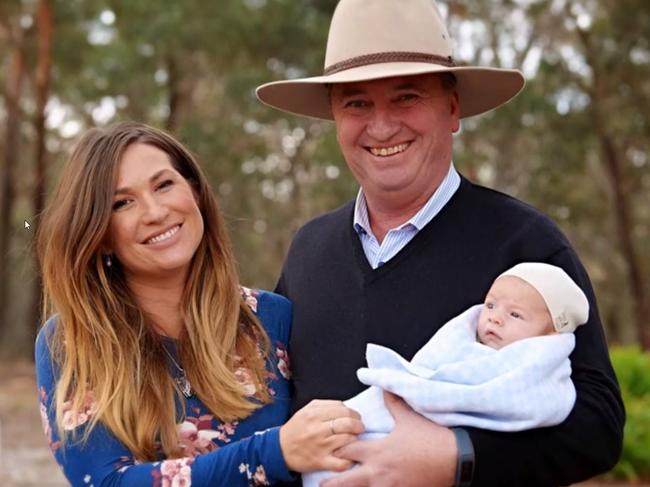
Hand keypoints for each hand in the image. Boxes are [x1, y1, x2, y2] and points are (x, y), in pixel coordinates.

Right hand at [279, 399, 363, 472]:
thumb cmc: (296, 429)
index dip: (354, 413)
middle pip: (348, 423)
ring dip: (355, 440)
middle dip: (358, 425)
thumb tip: (346, 407)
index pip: (343, 409)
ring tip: (353, 439)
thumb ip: (326, 405)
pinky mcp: (321, 461)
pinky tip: (349, 455)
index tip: (355, 417)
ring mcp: (320, 446)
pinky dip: (350, 459)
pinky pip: (342, 462)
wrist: (280, 449)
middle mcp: (317, 429)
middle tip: (359, 428)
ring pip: (348, 440)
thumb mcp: (307, 410)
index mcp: (314, 414)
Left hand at [322, 392, 456, 486]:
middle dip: (330, 483)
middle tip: (319, 484)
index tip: (329, 449)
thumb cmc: (431, 438)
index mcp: (377, 451)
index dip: (336, 450)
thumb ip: (393, 403)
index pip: (347, 451)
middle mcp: (378, 472)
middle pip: (344, 481)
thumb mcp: (409, 418)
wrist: (456, 459)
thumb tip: (384, 387)